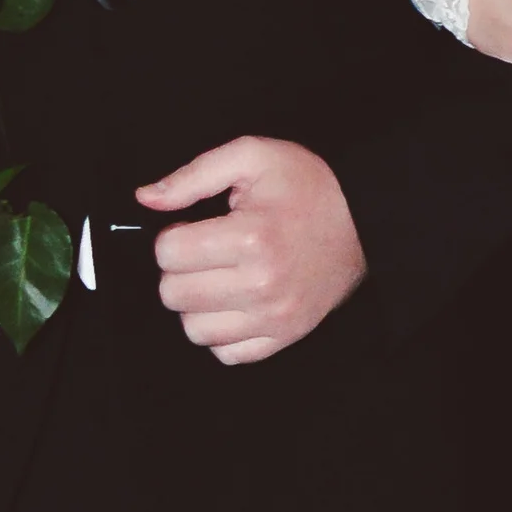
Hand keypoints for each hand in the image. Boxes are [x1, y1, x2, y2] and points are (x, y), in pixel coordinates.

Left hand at [136, 137, 366, 363]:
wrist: (366, 222)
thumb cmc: (307, 186)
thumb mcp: (252, 156)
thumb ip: (193, 175)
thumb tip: (145, 198)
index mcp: (250, 237)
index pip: (167, 253)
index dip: (172, 235)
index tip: (196, 227)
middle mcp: (262, 284)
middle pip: (173, 294)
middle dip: (179, 270)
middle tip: (206, 252)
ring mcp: (274, 317)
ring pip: (193, 330)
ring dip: (196, 304)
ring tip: (218, 278)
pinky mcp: (285, 336)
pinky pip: (227, 355)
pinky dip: (221, 333)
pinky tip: (234, 304)